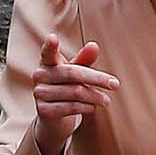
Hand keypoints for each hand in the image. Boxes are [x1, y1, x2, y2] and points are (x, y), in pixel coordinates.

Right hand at [32, 33, 118, 154]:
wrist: (54, 117)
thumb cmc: (67, 87)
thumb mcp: (77, 71)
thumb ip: (84, 59)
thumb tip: (94, 46)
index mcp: (48, 62)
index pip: (48, 52)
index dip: (50, 46)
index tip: (53, 37)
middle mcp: (40, 76)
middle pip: (73, 73)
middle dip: (97, 79)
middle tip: (115, 84)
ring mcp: (40, 93)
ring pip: (75, 92)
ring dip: (95, 96)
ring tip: (106, 100)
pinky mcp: (43, 110)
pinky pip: (71, 107)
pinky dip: (86, 107)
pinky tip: (93, 107)